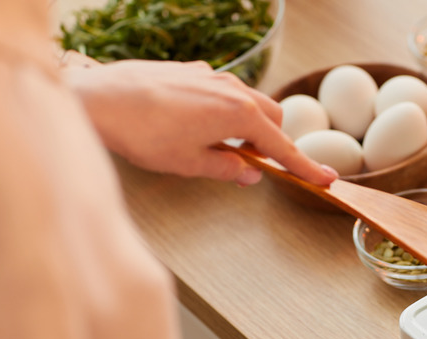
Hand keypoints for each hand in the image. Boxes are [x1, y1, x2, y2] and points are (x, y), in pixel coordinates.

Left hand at [62, 55, 336, 185]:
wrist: (100, 99)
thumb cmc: (143, 134)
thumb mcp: (190, 164)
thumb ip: (227, 168)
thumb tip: (249, 174)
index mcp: (240, 116)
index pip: (283, 148)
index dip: (305, 167)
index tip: (326, 179)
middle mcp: (234, 90)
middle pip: (273, 118)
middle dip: (271, 142)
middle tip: (250, 163)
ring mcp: (213, 77)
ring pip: (250, 101)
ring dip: (248, 125)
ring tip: (217, 144)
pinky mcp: (193, 71)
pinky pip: (224, 90)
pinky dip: (224, 109)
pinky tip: (195, 123)